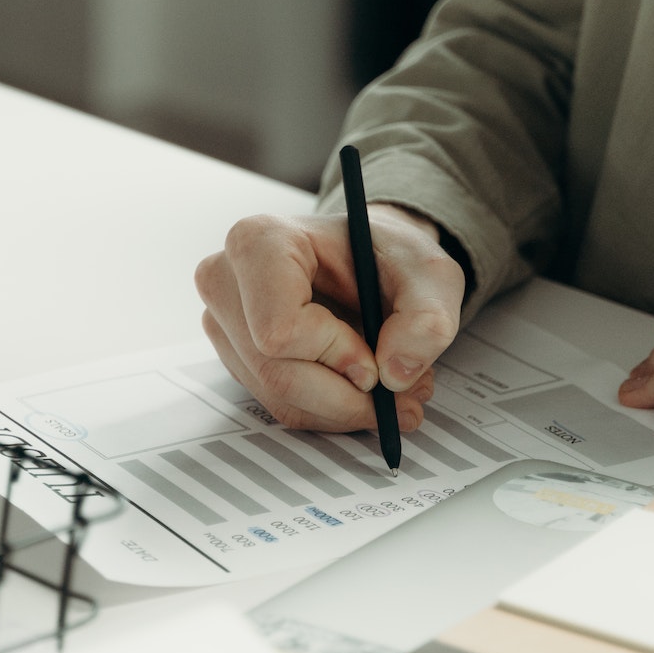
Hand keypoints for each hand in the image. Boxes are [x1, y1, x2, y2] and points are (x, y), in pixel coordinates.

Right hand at [194, 208, 464, 431]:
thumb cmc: (387, 256)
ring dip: (343, 409)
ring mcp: (224, 321)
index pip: (280, 329)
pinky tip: (360, 390)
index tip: (376, 361)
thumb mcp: (429, 275)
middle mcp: (226, 280)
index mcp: (260, 241)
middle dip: (346, 397)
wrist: (369, 259)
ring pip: (279, 397)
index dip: (335, 356)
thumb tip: (396, 374)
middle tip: (399, 398)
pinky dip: (328, 411)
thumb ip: (426, 320)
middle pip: (277, 372)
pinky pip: (279, 405)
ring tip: (391, 392)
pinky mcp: (236, 355)